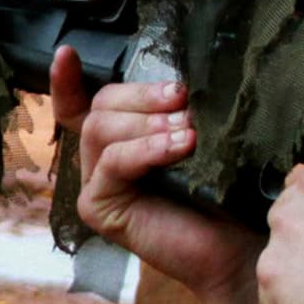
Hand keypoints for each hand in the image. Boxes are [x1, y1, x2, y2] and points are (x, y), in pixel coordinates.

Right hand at [50, 48, 258, 298]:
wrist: (236, 250)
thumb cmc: (223, 196)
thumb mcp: (197, 139)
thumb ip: (173, 112)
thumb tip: (176, 82)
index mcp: (118, 142)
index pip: (79, 106)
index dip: (67, 80)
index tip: (67, 53)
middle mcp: (100, 163)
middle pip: (99, 107)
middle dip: (142, 97)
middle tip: (183, 99)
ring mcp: (96, 187)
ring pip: (100, 129)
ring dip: (147, 123)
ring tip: (189, 130)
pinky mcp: (99, 208)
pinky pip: (113, 162)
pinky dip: (147, 149)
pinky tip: (179, 147)